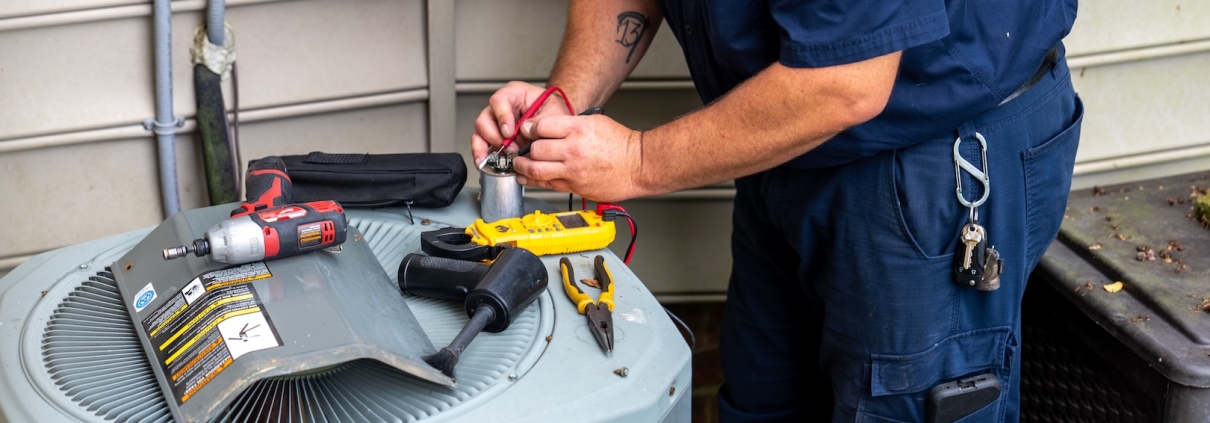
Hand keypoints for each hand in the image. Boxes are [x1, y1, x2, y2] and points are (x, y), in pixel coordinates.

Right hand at [472, 81, 571, 164]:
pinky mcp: (496, 138)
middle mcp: (500, 108)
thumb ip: (540, 120)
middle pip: (484, 119)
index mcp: (514, 94)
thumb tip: (525, 130)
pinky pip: (483, 146)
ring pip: (480, 134)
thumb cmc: (553, 110)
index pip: (498, 101)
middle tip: (510, 148)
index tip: (509, 132)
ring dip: (486, 149)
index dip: (501, 117)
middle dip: (494, 137)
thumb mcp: (553, 112)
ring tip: (498, 160)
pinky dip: (485, 156)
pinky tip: (489, 164)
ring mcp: (496, 124)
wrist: (556, 120)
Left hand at [513, 115, 646, 202]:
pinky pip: (547, 184)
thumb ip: (569, 124)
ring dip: (523, 167)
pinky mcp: (574, 186)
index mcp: (578, 129)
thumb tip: (546, 127)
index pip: (542, 126)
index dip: (530, 128)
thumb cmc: (621, 144)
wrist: (639, 165)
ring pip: (536, 169)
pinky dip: (533, 181)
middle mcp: (573, 150)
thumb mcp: (595, 122)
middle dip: (525, 148)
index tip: (528, 130)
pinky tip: (526, 178)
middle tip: (521, 147)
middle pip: (536, 149)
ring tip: (519, 164)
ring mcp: (573, 171)